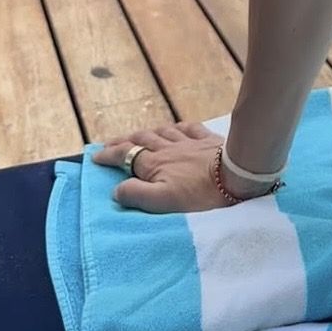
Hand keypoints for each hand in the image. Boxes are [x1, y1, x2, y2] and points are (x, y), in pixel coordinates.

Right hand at [93, 124, 263, 212]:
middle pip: (141, 139)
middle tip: (110, 144)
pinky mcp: (207, 139)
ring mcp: (188, 141)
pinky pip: (187, 128)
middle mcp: (168, 148)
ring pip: (162, 131)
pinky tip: (176, 129)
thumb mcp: (163, 201)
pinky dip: (176, 128)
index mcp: (155, 164)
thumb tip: (116, 188)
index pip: (126, 155)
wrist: (236, 174)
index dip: (109, 156)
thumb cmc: (199, 193)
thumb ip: (137, 195)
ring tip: (139, 135)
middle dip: (123, 141)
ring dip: (146, 133)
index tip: (95, 157)